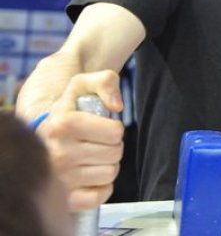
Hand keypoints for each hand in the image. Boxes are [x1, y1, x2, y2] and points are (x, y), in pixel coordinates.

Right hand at [38, 71, 124, 210]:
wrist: (43, 135)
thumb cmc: (68, 110)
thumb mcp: (83, 84)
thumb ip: (106, 81)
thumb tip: (117, 106)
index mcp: (63, 124)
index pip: (115, 132)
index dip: (114, 128)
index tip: (101, 127)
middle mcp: (58, 153)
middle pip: (115, 153)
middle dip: (112, 146)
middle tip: (95, 142)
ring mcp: (60, 178)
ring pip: (110, 173)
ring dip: (107, 164)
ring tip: (90, 157)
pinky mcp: (64, 198)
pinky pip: (99, 196)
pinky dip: (101, 187)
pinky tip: (90, 176)